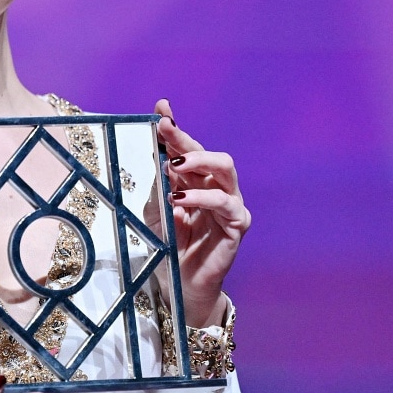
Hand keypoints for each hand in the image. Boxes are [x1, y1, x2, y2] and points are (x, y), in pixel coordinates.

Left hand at [144, 98, 249, 328]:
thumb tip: (158, 152)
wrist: (179, 283)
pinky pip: (225, 204)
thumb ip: (159, 182)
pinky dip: (202, 198)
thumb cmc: (169, 246)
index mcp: (195, 181)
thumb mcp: (155, 209)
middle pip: (208, 153)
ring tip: (174, 166)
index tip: (161, 108)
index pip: (188, 148)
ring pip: (225, 170)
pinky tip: (180, 200)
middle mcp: (216, 188)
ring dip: (198, 162)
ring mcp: (230, 204)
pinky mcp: (237, 225)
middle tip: (166, 131)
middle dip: (187, 139)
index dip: (176, 128)